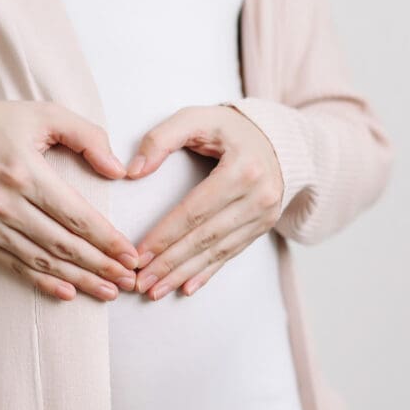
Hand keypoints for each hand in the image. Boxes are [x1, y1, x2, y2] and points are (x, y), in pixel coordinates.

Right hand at [0, 98, 138, 300]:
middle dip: (101, 266)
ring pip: (42, 261)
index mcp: (25, 172)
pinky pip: (15, 266)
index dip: (107, 240)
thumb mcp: (44, 115)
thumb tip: (118, 170)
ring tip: (107, 291)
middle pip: (63, 244)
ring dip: (79, 280)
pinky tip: (68, 293)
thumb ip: (87, 137)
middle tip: (128, 280)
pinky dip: (43, 282)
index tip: (130, 254)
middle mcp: (5, 203)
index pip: (76, 216)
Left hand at [125, 105, 282, 299]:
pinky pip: (232, 253)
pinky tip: (186, 287)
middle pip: (205, 237)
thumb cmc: (228, 128)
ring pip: (218, 250)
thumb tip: (133, 172)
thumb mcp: (196, 118)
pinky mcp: (264, 226)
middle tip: (140, 282)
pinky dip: (208, 272)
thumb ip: (161, 138)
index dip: (164, 235)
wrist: (277, 139)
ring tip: (155, 290)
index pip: (194, 210)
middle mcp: (258, 196)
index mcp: (241, 169)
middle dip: (169, 262)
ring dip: (184, 273)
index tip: (137, 255)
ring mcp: (265, 214)